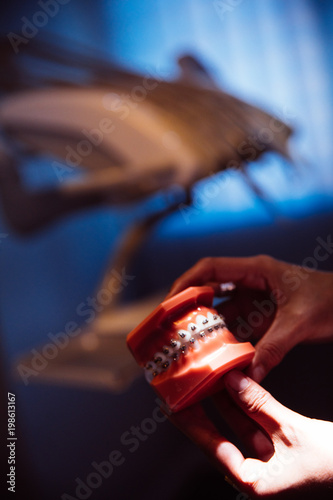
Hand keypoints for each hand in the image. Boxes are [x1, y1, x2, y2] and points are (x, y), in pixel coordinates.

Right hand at [166, 255, 332, 380]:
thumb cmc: (332, 300)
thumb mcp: (300, 321)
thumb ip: (274, 346)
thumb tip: (248, 375)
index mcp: (256, 270)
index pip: (211, 268)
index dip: (186, 282)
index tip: (169, 301)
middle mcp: (251, 282)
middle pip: (209, 289)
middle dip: (188, 305)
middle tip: (168, 325)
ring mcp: (256, 299)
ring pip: (220, 310)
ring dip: (204, 325)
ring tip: (185, 343)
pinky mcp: (262, 315)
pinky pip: (236, 326)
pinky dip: (223, 338)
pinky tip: (214, 354)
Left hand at [170, 370, 332, 498]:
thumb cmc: (332, 464)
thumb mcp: (291, 430)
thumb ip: (259, 404)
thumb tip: (232, 380)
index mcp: (254, 482)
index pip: (212, 447)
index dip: (191, 423)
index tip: (172, 405)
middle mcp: (255, 474)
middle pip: (219, 436)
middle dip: (202, 411)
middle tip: (182, 389)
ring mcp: (266, 461)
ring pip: (236, 427)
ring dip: (223, 402)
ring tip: (205, 380)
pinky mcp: (276, 449)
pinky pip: (253, 424)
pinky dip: (244, 405)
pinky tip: (234, 386)